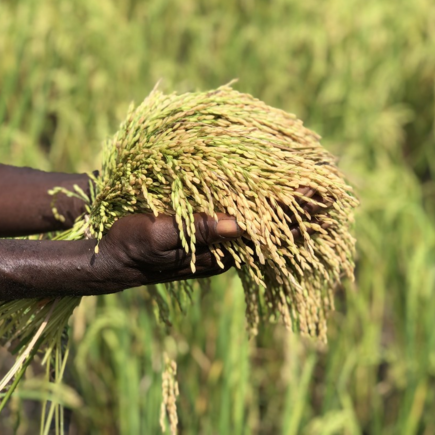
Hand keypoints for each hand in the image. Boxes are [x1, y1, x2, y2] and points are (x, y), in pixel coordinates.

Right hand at [92, 186, 330, 289]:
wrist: (103, 252)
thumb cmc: (126, 245)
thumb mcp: (157, 237)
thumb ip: (199, 230)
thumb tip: (241, 224)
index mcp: (218, 251)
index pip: (269, 234)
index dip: (297, 215)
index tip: (323, 194)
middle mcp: (222, 244)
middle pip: (271, 228)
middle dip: (302, 209)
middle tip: (332, 188)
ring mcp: (211, 232)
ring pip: (258, 219)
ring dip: (284, 202)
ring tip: (311, 185)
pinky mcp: (199, 219)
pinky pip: (238, 209)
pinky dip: (259, 197)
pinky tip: (268, 183)